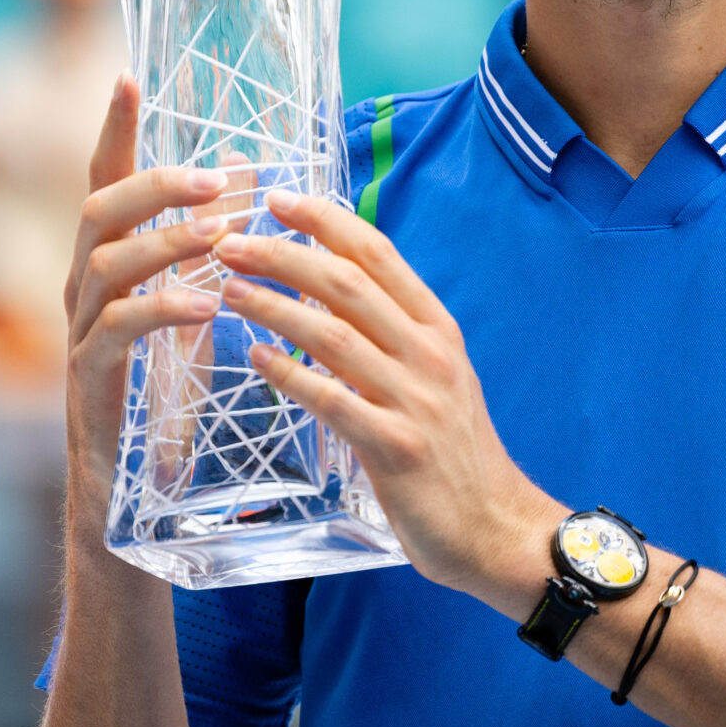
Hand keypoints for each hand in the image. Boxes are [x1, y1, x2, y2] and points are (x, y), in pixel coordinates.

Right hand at [61, 77, 251, 532]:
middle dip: (152, 184)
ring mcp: (77, 339)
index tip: (127, 75)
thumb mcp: (189, 316)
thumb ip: (209, 253)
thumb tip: (253, 178)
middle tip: (214, 175)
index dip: (112, 131)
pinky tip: (202, 307)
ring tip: (218, 235)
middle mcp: (81, 294)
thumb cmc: (163, 406)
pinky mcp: (88, 386)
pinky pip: (111, 334)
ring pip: (101, 265)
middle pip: (97, 211)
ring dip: (163, 242)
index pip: (103, 183)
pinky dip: (157, 311)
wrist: (128, 512)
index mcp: (108, 270)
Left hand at [211, 191, 560, 609]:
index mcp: (437, 328)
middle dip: (283, 255)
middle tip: (229, 240)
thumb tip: (331, 292)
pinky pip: (333, 400)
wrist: (497, 528)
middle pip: (348, 284)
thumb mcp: (435, 377)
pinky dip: (290, 375)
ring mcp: (416, 399)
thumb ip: (391, 335)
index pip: (378, 253)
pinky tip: (256, 358)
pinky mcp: (397, 448)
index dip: (325, 221)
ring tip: (228, 289)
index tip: (277, 197)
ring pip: (334, 335)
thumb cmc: (455, 453)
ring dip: (275, 306)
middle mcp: (429, 353)